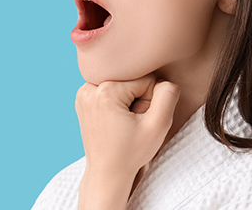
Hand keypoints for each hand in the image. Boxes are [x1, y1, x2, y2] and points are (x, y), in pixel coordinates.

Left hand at [76, 74, 179, 209]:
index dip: (150, 100)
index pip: (145, 80)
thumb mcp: (158, 125)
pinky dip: (117, 102)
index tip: (139, 120)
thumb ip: (167, 95)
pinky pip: (111, 89)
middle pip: (131, 80)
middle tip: (131, 124)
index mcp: (106, 90)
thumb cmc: (131, 153)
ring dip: (128, 100)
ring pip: (122, 84)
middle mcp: (89, 87)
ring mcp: (83, 92)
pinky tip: (115, 120)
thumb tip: (164, 80)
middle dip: (138, 99)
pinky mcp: (83, 98)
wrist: (107, 173)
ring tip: (123, 123)